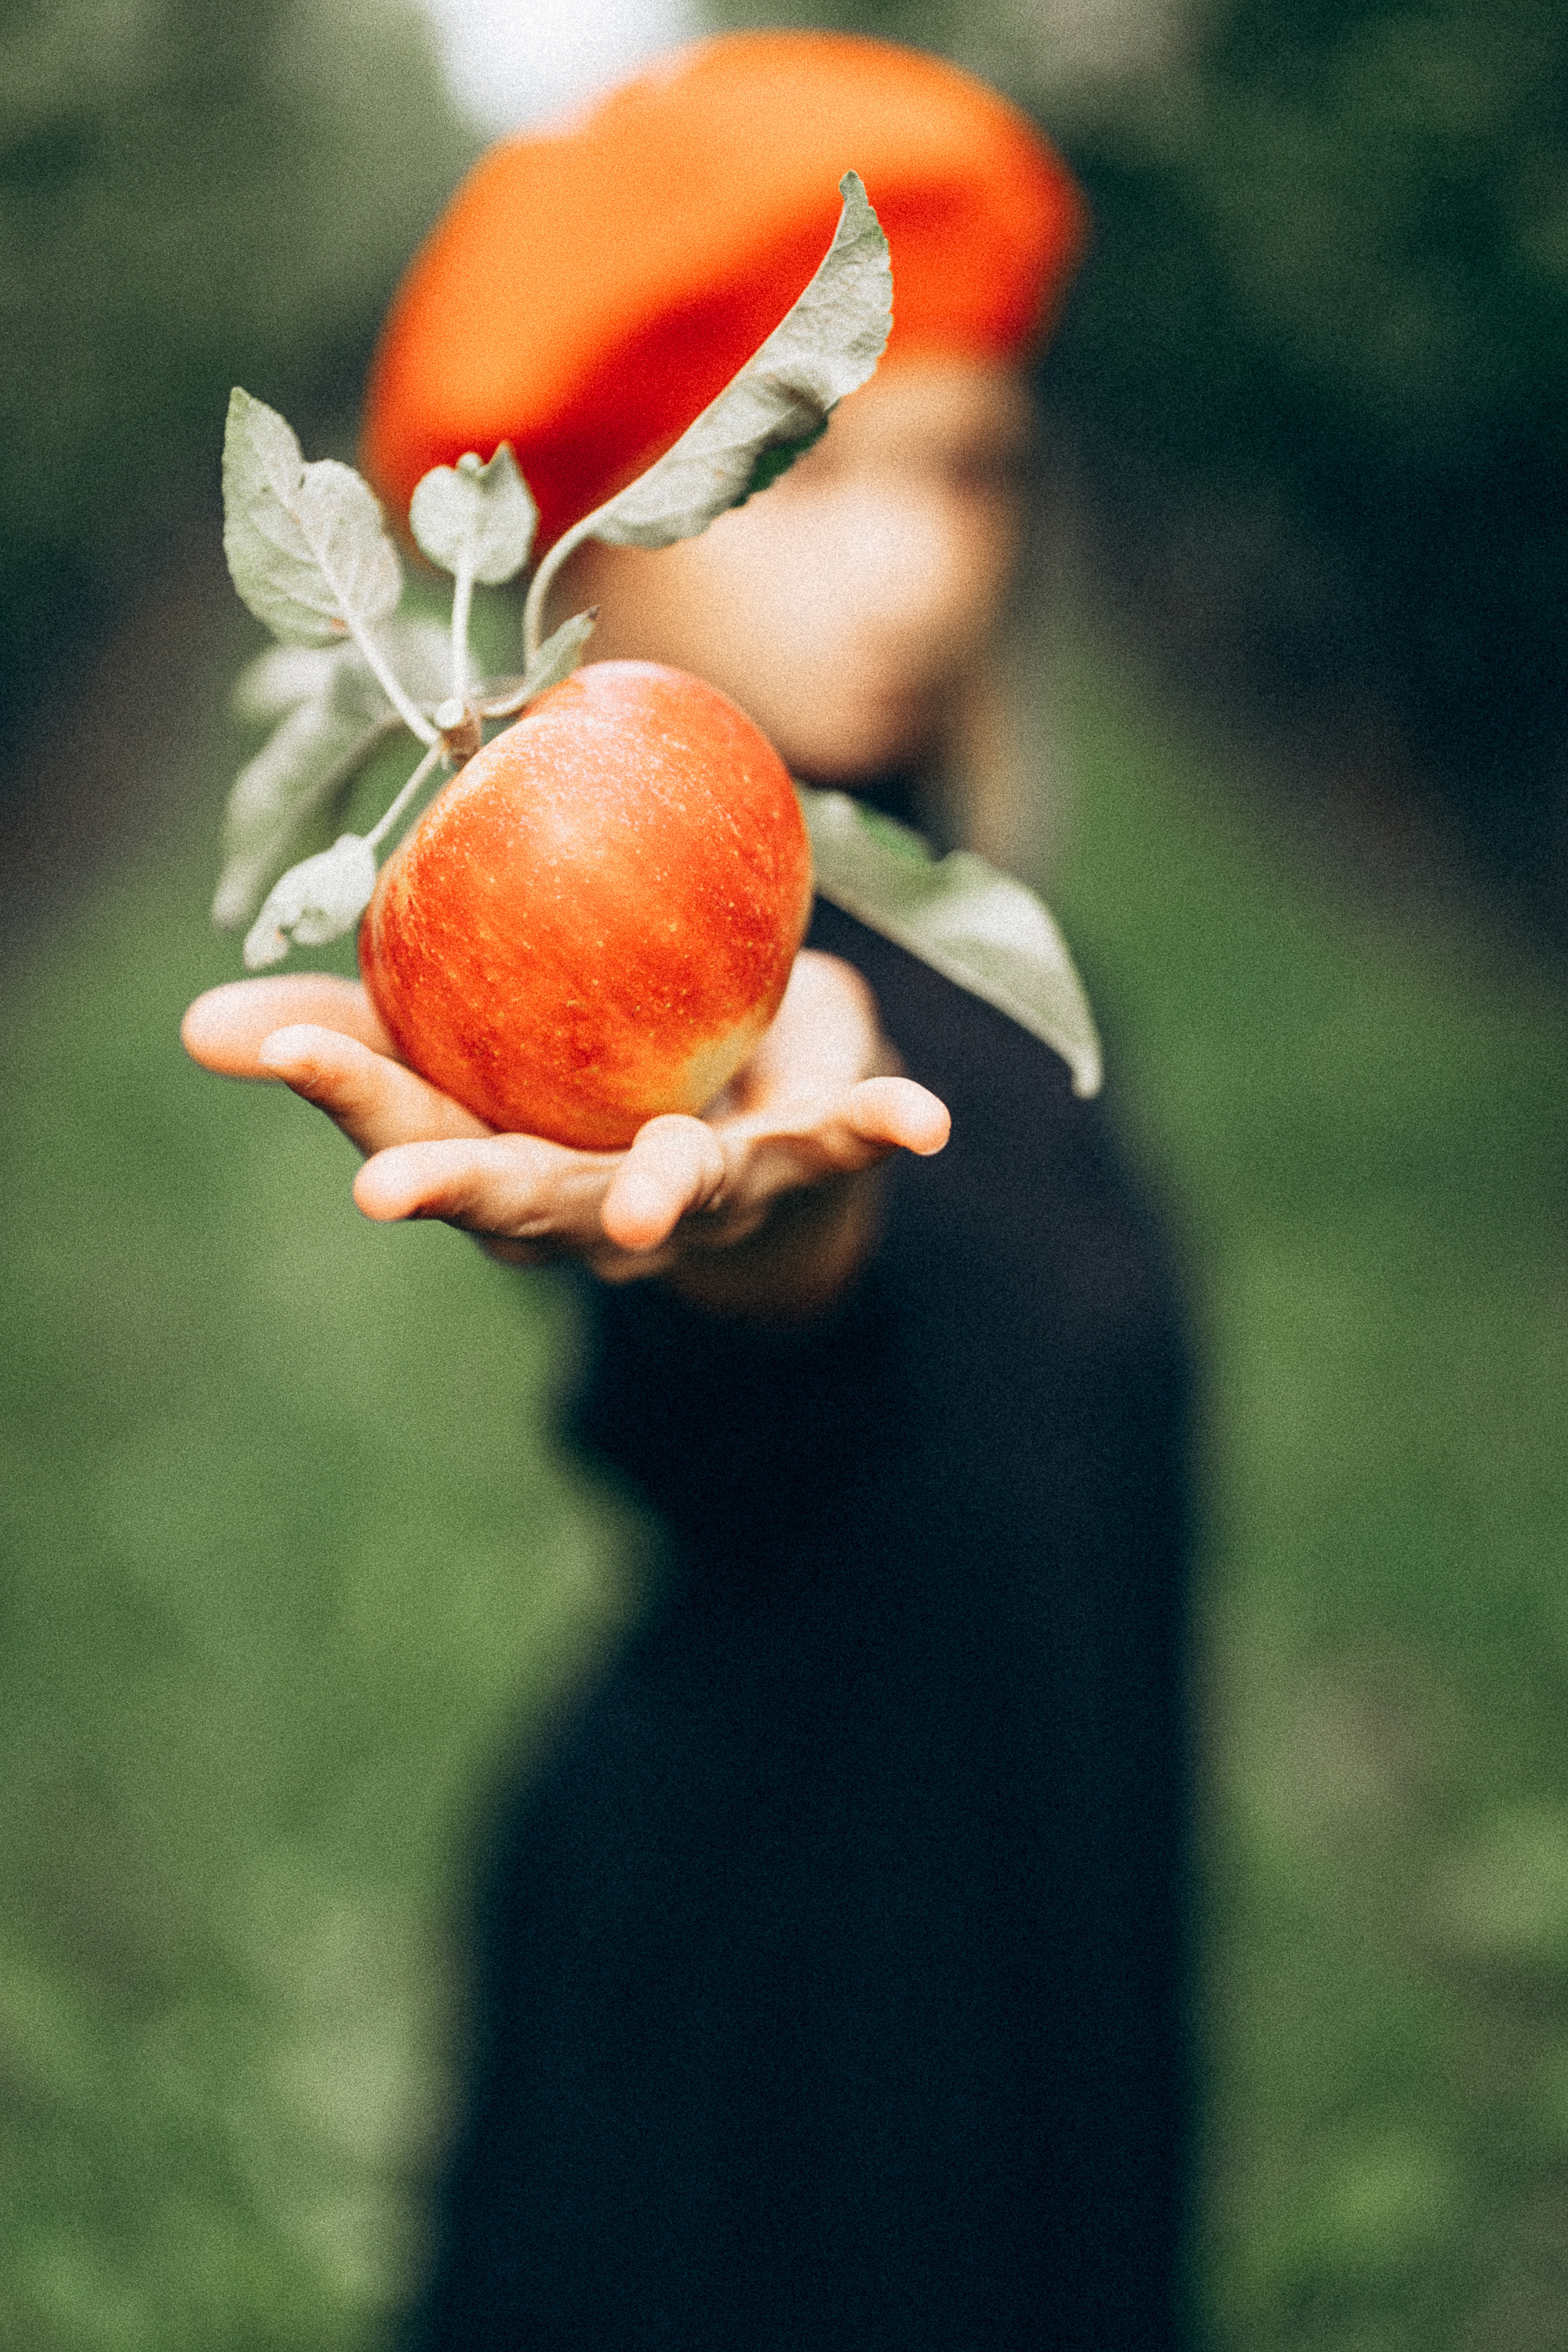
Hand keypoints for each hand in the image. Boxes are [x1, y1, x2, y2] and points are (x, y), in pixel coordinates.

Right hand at [181, 952, 948, 1319]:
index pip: (411, 1130)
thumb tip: (201, 1023)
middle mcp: (596, 1202)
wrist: (764, 1147)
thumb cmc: (600, 1071)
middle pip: (520, 1203)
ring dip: (654, 1194)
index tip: (278, 1043)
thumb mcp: (485, 1033)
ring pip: (670, 1198)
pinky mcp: (801, 1163)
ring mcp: (703, 1193)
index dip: (346, 1093)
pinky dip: (878, 1127)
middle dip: (455, 1195)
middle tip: (382, 1192)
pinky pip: (840, 1144)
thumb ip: (368, 1019)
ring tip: (645, 1191)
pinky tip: (926, 1121)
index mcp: (510, 1157)